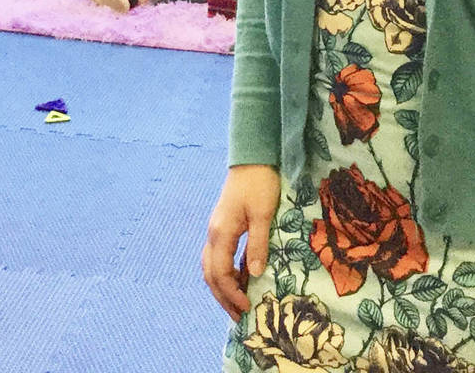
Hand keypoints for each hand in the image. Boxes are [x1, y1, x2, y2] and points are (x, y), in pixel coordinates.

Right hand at [203, 163, 279, 316]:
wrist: (253, 158)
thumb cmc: (259, 183)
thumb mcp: (263, 214)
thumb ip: (257, 244)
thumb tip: (255, 274)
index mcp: (221, 233)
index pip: (220, 274)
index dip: (232, 294)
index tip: (246, 309)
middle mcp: (214, 234)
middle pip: (210, 275)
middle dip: (223, 298)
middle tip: (239, 317)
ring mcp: (216, 230)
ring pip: (211, 267)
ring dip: (222, 287)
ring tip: (238, 304)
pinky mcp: (223, 226)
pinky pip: (219, 257)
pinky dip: (226, 273)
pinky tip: (241, 280)